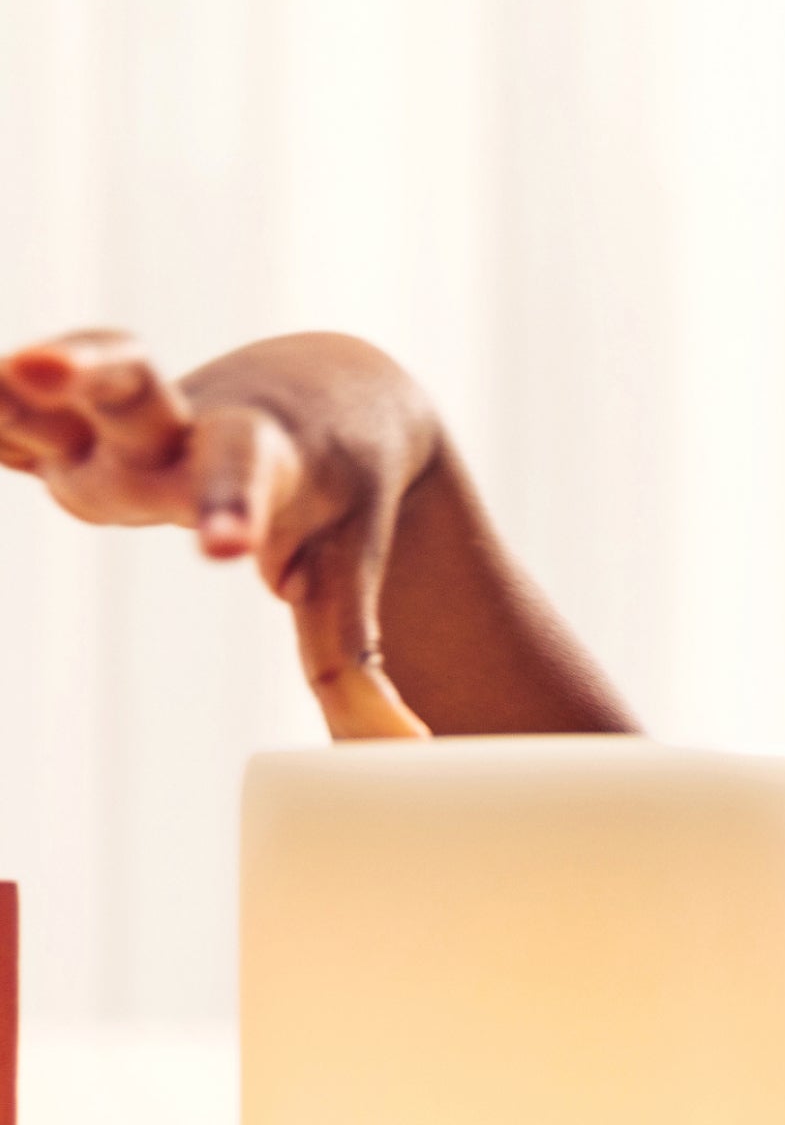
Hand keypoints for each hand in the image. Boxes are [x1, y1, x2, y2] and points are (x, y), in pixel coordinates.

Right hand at [1, 328, 432, 738]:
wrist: (326, 394)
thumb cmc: (341, 492)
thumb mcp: (352, 566)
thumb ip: (353, 663)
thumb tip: (405, 754)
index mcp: (261, 454)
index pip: (245, 477)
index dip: (231, 508)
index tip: (226, 549)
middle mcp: (180, 429)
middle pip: (136, 394)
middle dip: (96, 378)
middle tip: (48, 369)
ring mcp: (116, 428)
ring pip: (57, 394)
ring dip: (11, 387)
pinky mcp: (71, 435)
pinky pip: (14, 427)